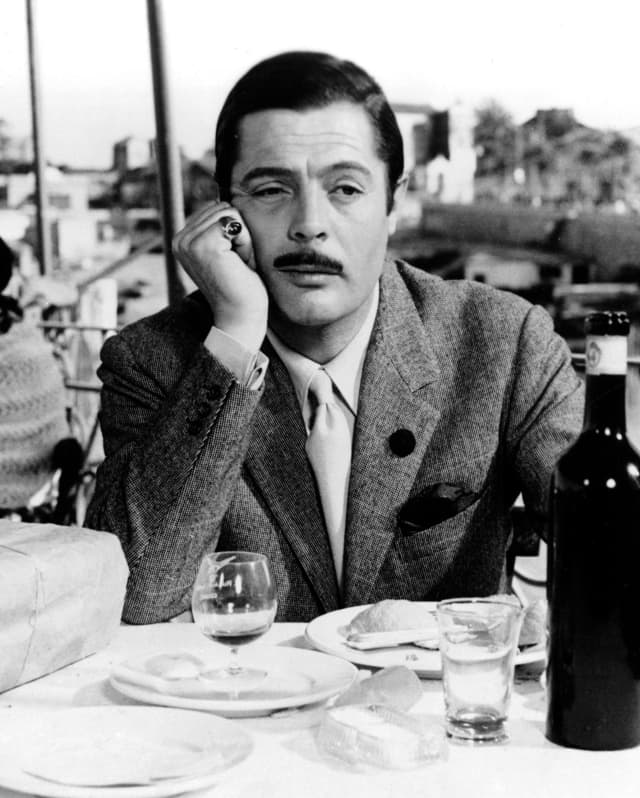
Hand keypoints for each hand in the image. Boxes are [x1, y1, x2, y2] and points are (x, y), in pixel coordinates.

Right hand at [172, 201, 267, 350]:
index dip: (234, 233)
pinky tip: (239, 264)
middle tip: (236, 264)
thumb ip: (220, 226)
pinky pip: (236, 222)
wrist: (241, 316)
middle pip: (224, 207)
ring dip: (243, 239)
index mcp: (182, 240)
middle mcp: (179, 239)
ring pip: (230, 212)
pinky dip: (246, 243)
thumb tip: (226, 197)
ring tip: (237, 265)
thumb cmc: (241, 285)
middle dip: (240, 234)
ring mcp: (188, 242)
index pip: (217, 209)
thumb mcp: (227, 249)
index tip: (231, 261)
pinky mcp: (202, 245)